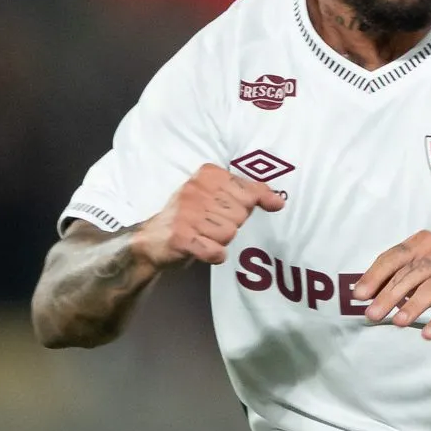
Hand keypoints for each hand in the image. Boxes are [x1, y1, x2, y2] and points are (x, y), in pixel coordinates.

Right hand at [133, 164, 285, 268]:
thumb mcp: (218, 195)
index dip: (246, 205)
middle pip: (241, 214)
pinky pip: (216, 251)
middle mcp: (196, 190)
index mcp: (208, 175)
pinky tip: (202, 248)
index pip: (249, 191)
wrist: (151, 240)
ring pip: (230, 233)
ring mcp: (187, 214)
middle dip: (231, 224)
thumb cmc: (191, 215)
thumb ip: (249, 193)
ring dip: (220, 240)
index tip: (235, 209)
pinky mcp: (181, 237)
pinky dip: (213, 254)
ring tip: (203, 234)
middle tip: (210, 223)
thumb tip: (279, 202)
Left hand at [354, 231, 430, 339]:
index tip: (359, 295)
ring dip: (413, 306)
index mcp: (424, 242)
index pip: (394, 256)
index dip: (375, 276)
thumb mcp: (423, 266)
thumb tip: (364, 294)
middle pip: (410, 274)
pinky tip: (428, 333)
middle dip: (389, 295)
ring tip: (398, 322)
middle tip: (372, 314)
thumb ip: (397, 276)